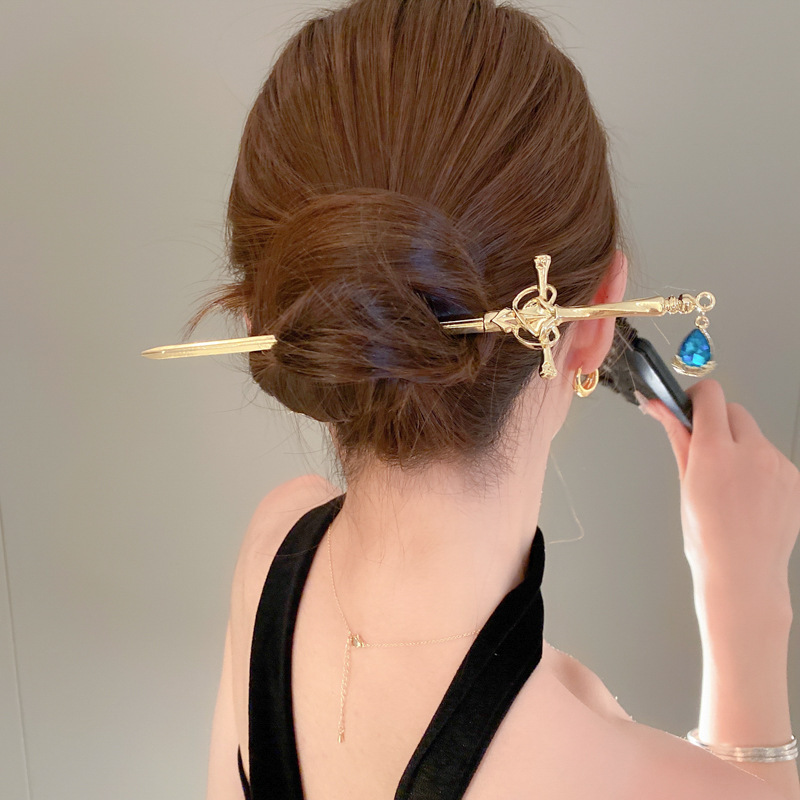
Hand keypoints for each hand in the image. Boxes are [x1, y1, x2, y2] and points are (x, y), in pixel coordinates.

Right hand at [642, 379, 799, 601]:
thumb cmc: (708, 539)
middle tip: (705, 453)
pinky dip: (758, 467)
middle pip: (734, 411)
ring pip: (754, 435)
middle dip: (717, 423)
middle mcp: (752, 452)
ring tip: (729, 485)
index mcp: (716, 451)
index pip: (711, 395)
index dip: (696, 398)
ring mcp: (778, 465)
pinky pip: (772, 458)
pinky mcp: (795, 479)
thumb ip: (678, 438)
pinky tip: (748, 496)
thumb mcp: (685, 483)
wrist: (743, 575)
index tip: (689, 408)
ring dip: (739, 447)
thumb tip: (661, 409)